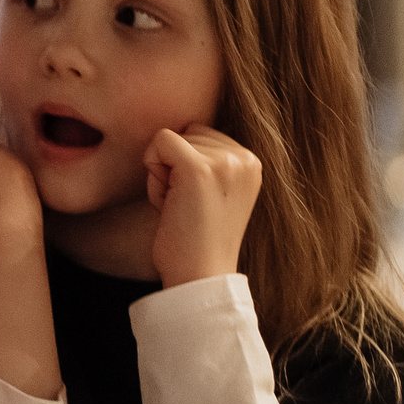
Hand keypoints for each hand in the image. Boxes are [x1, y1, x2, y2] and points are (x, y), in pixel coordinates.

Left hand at [145, 125, 259, 287]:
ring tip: (180, 206)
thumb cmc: (194, 237)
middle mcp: (245, 158)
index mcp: (251, 162)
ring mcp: (225, 162)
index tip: (195, 200)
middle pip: (187, 132)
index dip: (184, 164)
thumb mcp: (212, 190)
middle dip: (173, 166)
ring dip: (162, 172)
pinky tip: (167, 201)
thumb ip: (207, 160)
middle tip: (185, 206)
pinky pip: (159, 141)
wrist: (200, 274)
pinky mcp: (200, 169)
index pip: (202, 134)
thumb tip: (178, 130)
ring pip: (170, 138)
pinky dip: (152, 169)